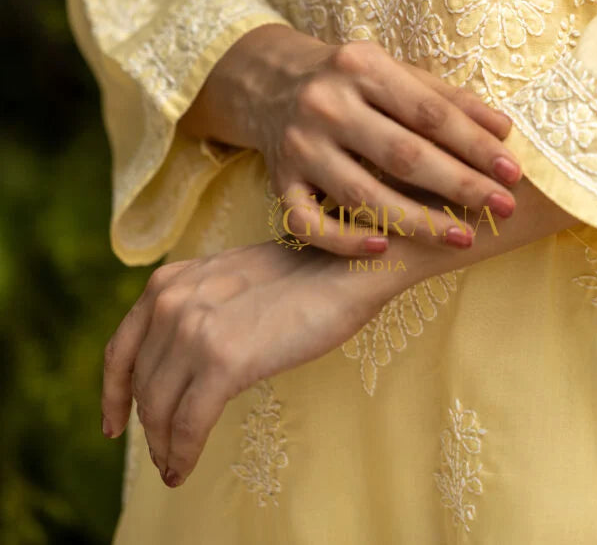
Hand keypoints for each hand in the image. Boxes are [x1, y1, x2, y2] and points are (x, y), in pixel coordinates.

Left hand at [101, 240, 403, 489]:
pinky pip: (188, 424)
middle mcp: (171, 301)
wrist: (345, 266)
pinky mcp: (223, 361)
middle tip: (162, 452)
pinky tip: (183, 469)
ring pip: (159, 409)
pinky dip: (181, 454)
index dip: (112, 393)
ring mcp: (194, 330)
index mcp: (168, 281)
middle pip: (141, 385)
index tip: (113, 423)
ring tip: (174, 465)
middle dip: (148, 426)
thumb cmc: (301, 275)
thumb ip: (195, 307)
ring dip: (163, 445)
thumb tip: (176, 360)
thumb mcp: (228, 278)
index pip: (121, 347)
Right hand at [179, 26, 521, 253]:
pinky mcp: (278, 181)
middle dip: (458, 185)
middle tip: (503, 208)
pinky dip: (345, 240)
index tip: (512, 172)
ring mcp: (299, 145)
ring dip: (417, 221)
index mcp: (361, 67)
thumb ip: (447, 100)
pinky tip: (384, 247)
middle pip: (401, 154)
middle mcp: (326, 104)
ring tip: (462, 236)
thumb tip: (503, 130)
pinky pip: (309, 223)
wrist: (270, 83)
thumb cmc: (351, 81)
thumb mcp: (395, 72)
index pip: (429, 113)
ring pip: (362, 195)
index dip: (474, 145)